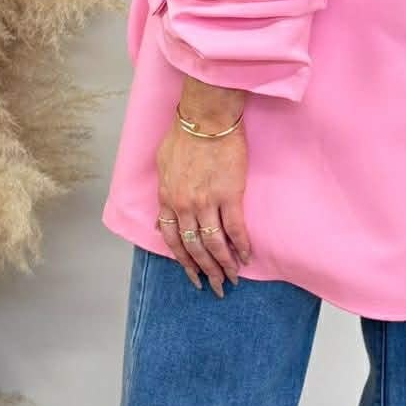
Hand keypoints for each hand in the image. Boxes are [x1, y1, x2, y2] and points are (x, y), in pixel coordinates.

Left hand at [155, 110, 250, 294]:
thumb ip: (162, 195)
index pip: (174, 240)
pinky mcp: (230, 194)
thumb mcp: (162, 165)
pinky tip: (245, 256)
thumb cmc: (183, 135)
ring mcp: (207, 201)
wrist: (206, 117)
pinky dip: (240, 245)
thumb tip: (159, 222)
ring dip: (223, 264)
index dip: (184, 261)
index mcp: (168, 199)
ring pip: (214, 243)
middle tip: (217, 287)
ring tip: (232, 278)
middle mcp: (185, 205)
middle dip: (205, 271)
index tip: (193, 276)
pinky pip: (235, 228)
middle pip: (194, 248)